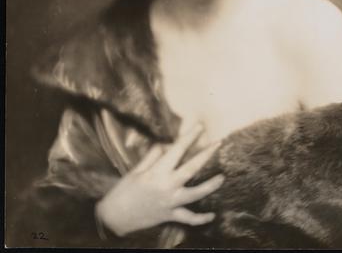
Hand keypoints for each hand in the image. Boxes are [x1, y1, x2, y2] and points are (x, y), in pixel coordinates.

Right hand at [95, 124, 223, 236]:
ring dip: (210, 186)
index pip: (177, 150)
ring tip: (222, 178)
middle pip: (191, 168)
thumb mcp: (137, 170)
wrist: (114, 217)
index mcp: (157, 171)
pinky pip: (188, 218)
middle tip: (218, 143)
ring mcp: (170, 202)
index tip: (200, 127)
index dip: (189, 137)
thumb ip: (153, 156)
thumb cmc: (123, 190)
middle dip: (206, 154)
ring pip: (195, 194)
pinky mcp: (170, 216)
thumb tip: (166, 145)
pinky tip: (212, 216)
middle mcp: (167, 186)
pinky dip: (201, 219)